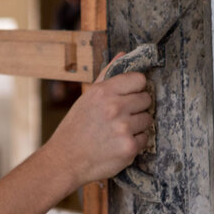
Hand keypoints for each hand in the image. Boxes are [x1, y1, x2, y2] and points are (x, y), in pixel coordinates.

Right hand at [47, 55, 153, 187]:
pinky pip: (145, 138)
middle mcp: (114, 107)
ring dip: (136, 126)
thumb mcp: (87, 97)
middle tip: (119, 117)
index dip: (135, 88)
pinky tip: (117, 144)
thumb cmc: (76, 127)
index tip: (127, 96)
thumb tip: (123, 54)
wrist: (65, 159)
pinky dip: (134, 142)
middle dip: (136, 107)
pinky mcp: (130, 147)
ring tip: (117, 131)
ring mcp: (123, 128)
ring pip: (147, 119)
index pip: (139, 79)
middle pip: (146, 99)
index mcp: (103, 91)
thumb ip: (107, 74)